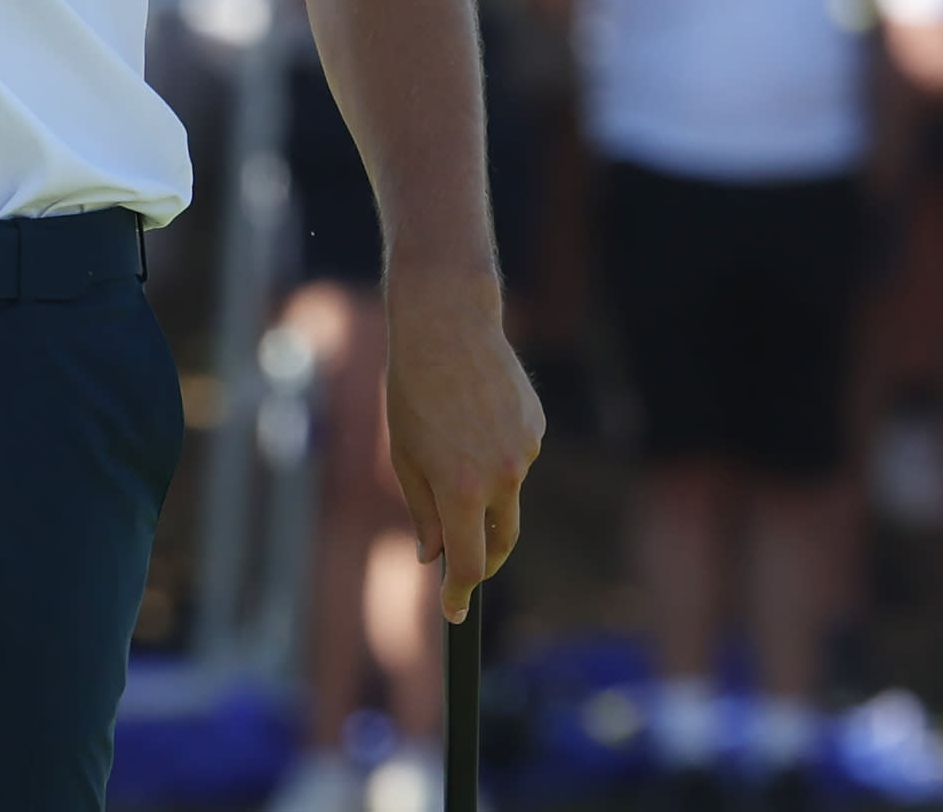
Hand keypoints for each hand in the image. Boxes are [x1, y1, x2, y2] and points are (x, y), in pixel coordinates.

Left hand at [383, 258, 541, 617]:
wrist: (448, 329)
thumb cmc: (413, 391)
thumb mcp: (406, 455)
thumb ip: (424, 511)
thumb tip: (435, 557)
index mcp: (462, 489)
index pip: (466, 562)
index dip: (458, 593)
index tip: (453, 612)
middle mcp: (502, 478)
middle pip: (500, 540)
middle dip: (482, 559)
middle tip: (462, 567)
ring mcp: (526, 454)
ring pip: (506, 494)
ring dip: (482, 490)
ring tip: (448, 439)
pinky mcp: (537, 430)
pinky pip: (514, 458)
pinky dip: (495, 454)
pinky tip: (473, 415)